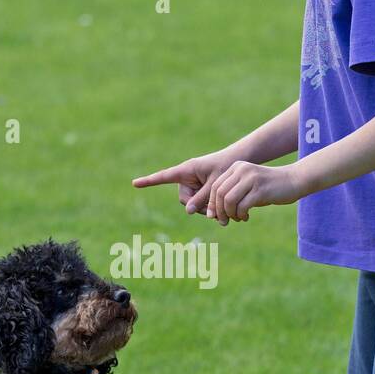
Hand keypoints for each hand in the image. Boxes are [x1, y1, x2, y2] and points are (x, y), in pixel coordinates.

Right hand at [132, 148, 246, 213]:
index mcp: (187, 170)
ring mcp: (194, 184)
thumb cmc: (227, 166)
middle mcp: (188, 177)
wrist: (240, 161)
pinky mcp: (200, 190)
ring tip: (221, 208)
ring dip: (205, 209)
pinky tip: (221, 211)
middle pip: (185, 199)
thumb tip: (189, 212)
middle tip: (214, 210)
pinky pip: (199, 204)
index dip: (150, 181)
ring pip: (193, 204)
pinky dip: (209, 208)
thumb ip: (203, 198)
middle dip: (198, 206)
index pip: (164, 176)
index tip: (134, 183)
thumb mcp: (215, 183)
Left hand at [205, 161, 301, 224]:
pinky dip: (241, 215)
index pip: (215, 186)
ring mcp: (251, 179)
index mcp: (236, 167)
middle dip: (219, 211)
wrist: (294, 181)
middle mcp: (242, 170)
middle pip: (219, 193)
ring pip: (228, 200)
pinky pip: (242, 206)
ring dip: (230, 214)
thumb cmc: (269, 188)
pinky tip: (246, 217)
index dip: (212, 203)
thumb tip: (214, 213)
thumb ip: (232, 194)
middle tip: (224, 221)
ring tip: (237, 218)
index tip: (215, 216)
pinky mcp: (261, 190)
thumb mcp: (248, 186)